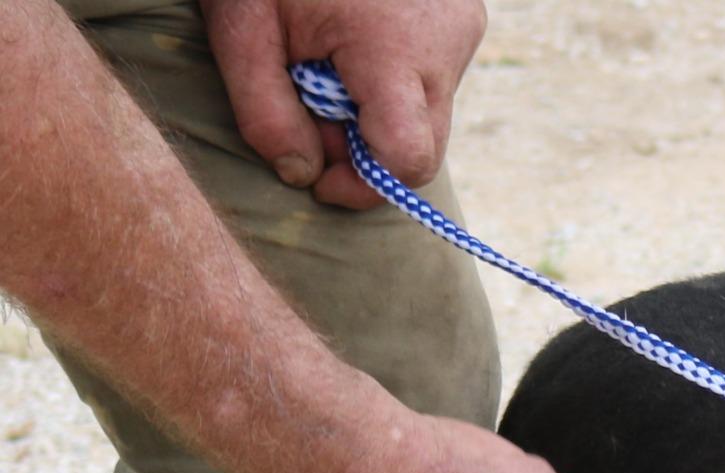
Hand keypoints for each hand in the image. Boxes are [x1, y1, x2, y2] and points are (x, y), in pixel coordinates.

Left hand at [200, 0, 487, 207]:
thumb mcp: (241, 27)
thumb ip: (264, 113)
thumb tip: (300, 175)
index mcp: (397, 46)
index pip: (407, 160)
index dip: (362, 185)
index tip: (320, 175)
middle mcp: (447, 40)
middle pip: (421, 147)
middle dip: (364, 149)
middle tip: (311, 106)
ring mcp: (463, 24)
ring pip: (427, 116)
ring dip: (375, 113)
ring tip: (330, 62)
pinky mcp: (463, 15)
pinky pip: (432, 79)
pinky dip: (389, 82)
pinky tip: (355, 45)